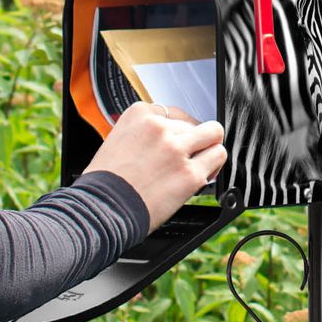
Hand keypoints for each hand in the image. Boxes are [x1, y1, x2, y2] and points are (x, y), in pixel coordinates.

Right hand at [82, 100, 225, 231]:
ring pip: (213, 134)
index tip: (176, 141)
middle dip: (192, 140)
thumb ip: (142, 133)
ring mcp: (176, 149)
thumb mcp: (117, 140)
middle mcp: (159, 127)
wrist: (103, 208)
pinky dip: (213, 166)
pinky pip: (217, 157)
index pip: (174, 113)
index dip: (177, 130)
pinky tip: (202, 175)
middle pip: (193, 124)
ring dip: (208, 148)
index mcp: (139, 114)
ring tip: (200, 161)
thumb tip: (164, 137)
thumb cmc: (105, 181)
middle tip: (186, 156)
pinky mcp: (190, 173)